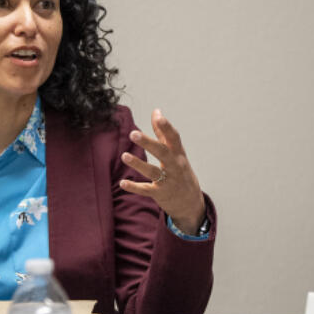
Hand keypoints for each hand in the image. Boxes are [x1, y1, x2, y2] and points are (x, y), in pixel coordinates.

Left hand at [120, 109, 206, 234]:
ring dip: (138, 164)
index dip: (166, 127)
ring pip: (153, 172)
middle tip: (133, 133)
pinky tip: (122, 183)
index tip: (158, 115)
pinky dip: (134, 187)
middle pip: (162, 153)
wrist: (190, 202)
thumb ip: (163, 133)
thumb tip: (156, 111)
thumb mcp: (176, 153)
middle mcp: (175, 166)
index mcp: (178, 154)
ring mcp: (168, 181)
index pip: (174, 138)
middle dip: (148, 143)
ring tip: (124, 156)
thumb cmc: (180, 171)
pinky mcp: (160, 193)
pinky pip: (146, 190)